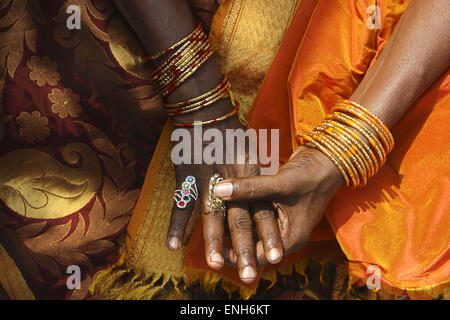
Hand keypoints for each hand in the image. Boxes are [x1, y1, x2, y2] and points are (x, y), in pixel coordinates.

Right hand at [166, 109, 283, 283]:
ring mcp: (208, 178)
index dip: (269, 234)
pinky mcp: (187, 175)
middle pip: (240, 218)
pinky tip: (173, 246)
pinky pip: (180, 204)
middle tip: (251, 275)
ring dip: (213, 242)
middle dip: (245, 248)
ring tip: (216, 265)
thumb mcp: (251, 150)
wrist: (206, 109)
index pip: (262, 210)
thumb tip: (264, 198)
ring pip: (212, 215)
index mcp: (250, 175)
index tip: (277, 258)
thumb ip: (256, 177)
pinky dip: (175, 225)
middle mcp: (232, 178)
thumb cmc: (231, 130)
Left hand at [213, 145, 343, 266]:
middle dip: (232, 242)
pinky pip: (256, 216)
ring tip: (212, 220)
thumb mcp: (279, 183)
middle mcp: (285, 234)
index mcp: (290, 237)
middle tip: (208, 237)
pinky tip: (225, 205)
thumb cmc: (309, 174)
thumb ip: (249, 188)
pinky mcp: (277, 208)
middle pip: (253, 245)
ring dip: (235, 225)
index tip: (214, 248)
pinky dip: (242, 211)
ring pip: (253, 230)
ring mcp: (281, 221)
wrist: (326, 159)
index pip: (258, 256)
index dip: (235, 254)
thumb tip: (217, 189)